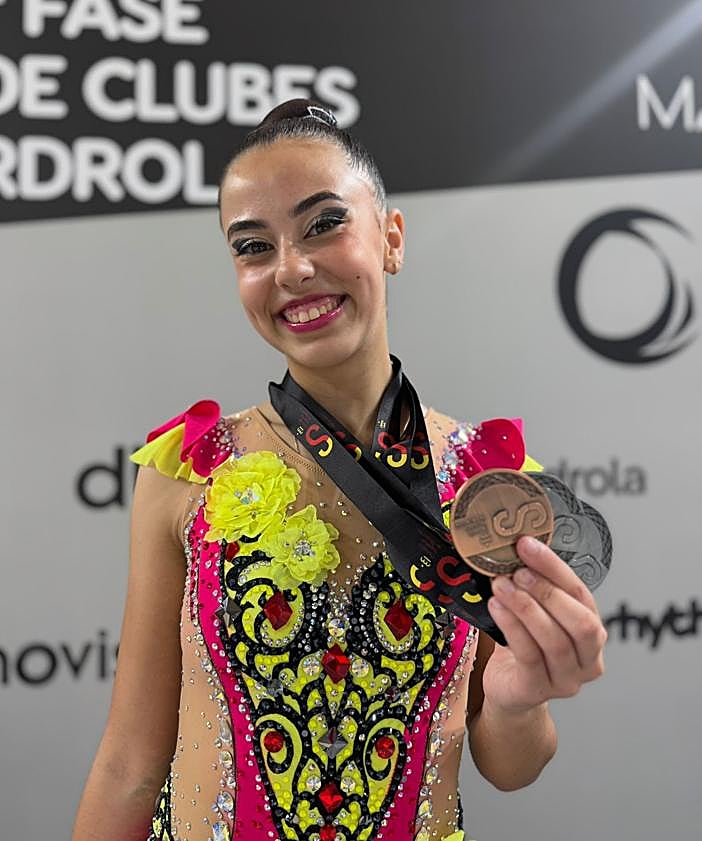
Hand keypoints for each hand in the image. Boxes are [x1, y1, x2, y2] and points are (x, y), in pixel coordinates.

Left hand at [483, 535, 606, 714]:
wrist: (508, 687)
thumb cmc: (525, 645)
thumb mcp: (537, 613)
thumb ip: (535, 587)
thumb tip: (517, 547)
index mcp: (593, 632)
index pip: (581, 594)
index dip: (554, 567)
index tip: (528, 545)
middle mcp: (588, 659)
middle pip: (580, 622)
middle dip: (546, 591)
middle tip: (516, 571)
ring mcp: (566, 680)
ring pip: (554, 640)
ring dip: (525, 607)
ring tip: (501, 585)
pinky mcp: (539, 690)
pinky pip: (529, 655)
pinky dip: (512, 626)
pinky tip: (496, 607)